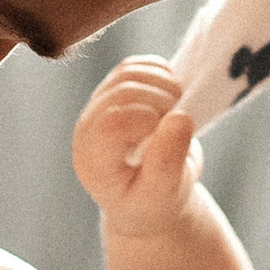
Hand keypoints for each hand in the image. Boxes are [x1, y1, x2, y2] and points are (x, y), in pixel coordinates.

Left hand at [72, 57, 203, 238]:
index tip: (170, 138)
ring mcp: (98, 108)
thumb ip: (168, 161)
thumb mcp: (164, 194)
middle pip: (122, 92)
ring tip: (179, 108)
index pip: (113, 123)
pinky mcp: (114, 93)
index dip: (148, 121)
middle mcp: (88, 130)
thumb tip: (180, 117)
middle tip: (181, 124)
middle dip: (161, 102)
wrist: (148, 199)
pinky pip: (133, 66)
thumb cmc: (154, 203)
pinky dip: (158, 72)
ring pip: (126, 73)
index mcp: (93, 160)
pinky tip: (173, 95)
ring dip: (162, 83)